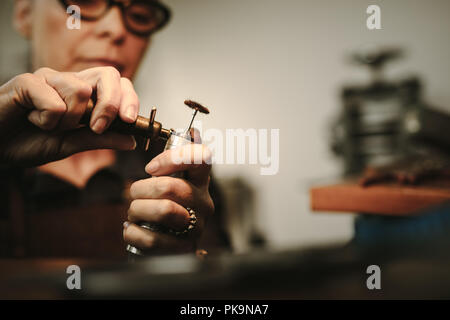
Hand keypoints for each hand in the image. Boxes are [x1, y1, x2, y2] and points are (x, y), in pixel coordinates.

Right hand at [0, 66, 138, 165]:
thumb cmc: (30, 142)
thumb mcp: (72, 144)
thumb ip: (101, 140)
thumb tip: (132, 140)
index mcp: (84, 93)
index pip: (118, 83)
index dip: (129, 99)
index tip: (130, 122)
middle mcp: (69, 81)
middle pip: (108, 75)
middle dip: (110, 104)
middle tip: (96, 127)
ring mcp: (48, 78)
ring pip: (82, 91)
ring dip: (69, 121)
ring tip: (48, 126)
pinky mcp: (27, 82)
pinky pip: (54, 102)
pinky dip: (47, 120)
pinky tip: (32, 120)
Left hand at [123, 143, 213, 254]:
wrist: (170, 243)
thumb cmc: (167, 208)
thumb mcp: (170, 182)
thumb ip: (170, 164)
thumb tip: (183, 140)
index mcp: (200, 182)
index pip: (201, 158)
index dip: (174, 158)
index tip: (151, 168)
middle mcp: (203, 203)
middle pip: (171, 186)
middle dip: (141, 189)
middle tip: (134, 194)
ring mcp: (196, 227)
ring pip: (163, 211)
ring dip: (137, 210)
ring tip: (135, 213)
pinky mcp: (183, 247)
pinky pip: (152, 239)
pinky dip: (133, 233)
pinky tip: (132, 229)